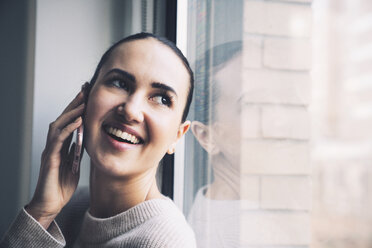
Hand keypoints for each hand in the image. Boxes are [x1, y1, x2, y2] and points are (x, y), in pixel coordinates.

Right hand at [25, 90, 84, 228]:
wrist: (50, 204)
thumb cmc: (61, 186)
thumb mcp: (74, 165)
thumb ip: (76, 152)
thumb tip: (82, 140)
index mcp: (61, 146)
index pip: (69, 123)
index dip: (77, 109)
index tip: (88, 96)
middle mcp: (54, 145)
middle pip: (62, 119)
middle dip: (73, 104)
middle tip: (85, 90)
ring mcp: (50, 151)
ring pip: (58, 125)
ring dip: (71, 112)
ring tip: (83, 101)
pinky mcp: (49, 159)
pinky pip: (58, 140)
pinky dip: (68, 129)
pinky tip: (78, 121)